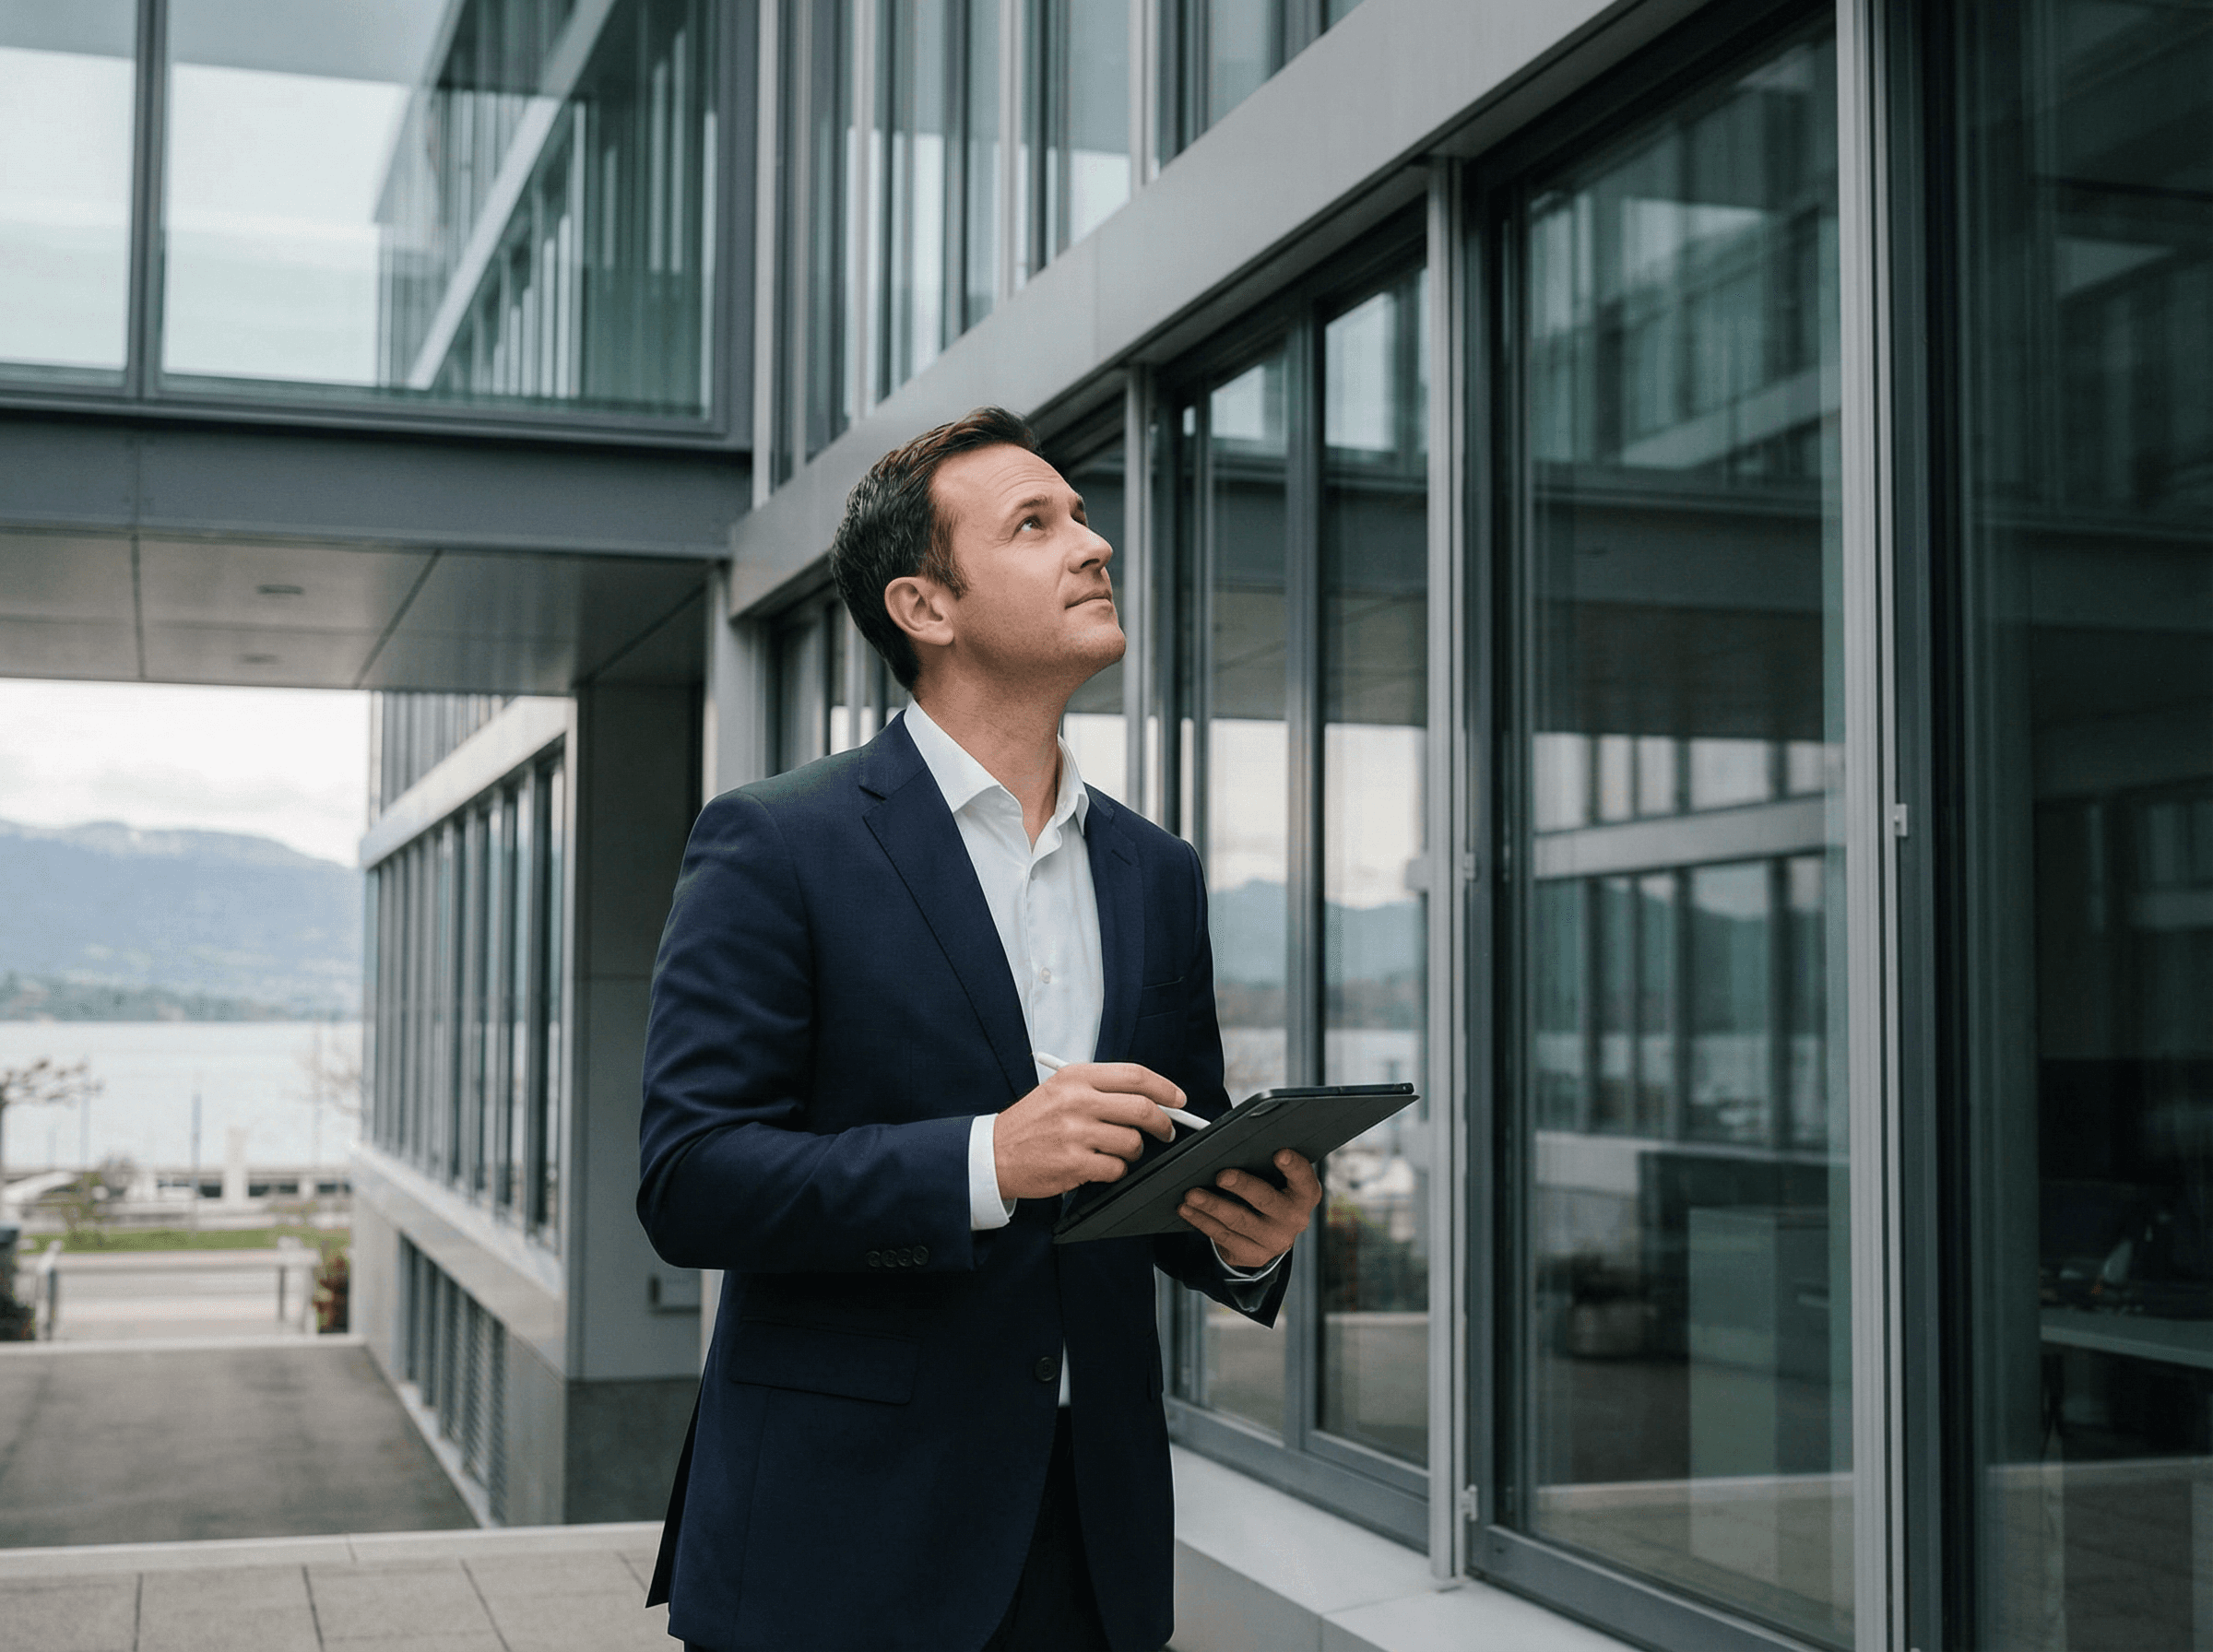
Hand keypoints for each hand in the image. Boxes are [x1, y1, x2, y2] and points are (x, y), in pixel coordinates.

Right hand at [994, 1062, 1186, 1200]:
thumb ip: (1102, 1089)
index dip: (1164, 1087)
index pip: (1134, 1075)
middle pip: (1143, 1108)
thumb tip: (1150, 1097)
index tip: (1178, 1099)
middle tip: (1165, 1132)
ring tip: (1113, 1151)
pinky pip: (1117, 1169)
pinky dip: (1114, 1171)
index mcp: (1076, 1077)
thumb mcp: (1060, 1090)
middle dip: (1163, 1123)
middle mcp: (1077, 1101)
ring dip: (1132, 1151)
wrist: (994, 1154)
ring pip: (1133, 1142)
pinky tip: (1097, 1166)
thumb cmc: (1033, 1122)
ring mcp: (1075, 1133)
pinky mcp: (1074, 1163)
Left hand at [1178, 1150, 1320, 1269]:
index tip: (1280, 1154)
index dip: (1293, 1167)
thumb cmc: (1270, 1193)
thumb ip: (1264, 1165)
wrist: (1270, 1233)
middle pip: (1266, 1200)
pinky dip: (1202, 1221)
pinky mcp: (1253, 1254)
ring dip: (1212, 1205)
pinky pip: (1224, 1237)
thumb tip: (1230, 1147)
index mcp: (1304, 1195)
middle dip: (1242, 1186)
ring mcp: (1274, 1240)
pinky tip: (1188, 1210)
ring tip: (1191, 1194)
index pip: (1303, 1178)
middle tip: (1221, 1175)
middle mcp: (1294, 1220)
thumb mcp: (1276, 1180)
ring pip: (1238, 1220)